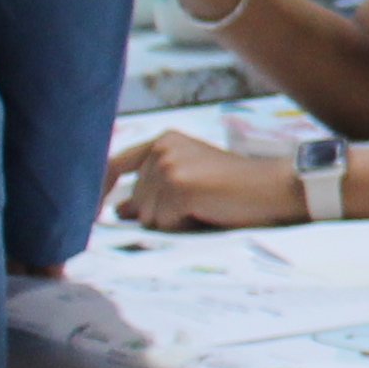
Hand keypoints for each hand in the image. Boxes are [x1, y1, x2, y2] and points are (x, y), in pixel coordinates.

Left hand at [110, 128, 307, 229]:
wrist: (274, 188)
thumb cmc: (236, 188)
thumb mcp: (189, 179)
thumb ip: (152, 188)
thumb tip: (118, 210)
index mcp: (163, 141)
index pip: (113, 166)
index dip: (100, 192)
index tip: (94, 215)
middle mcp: (161, 149)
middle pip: (134, 202)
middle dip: (159, 214)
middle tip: (198, 205)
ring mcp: (169, 166)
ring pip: (148, 217)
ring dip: (173, 222)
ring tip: (205, 208)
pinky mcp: (179, 186)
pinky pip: (165, 223)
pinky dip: (185, 226)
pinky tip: (207, 212)